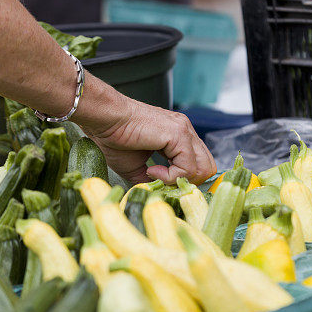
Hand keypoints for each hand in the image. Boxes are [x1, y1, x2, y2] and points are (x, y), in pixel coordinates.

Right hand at [74, 77, 215, 184]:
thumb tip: (162, 192)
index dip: (183, 179)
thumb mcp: (137, 166)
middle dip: (186, 181)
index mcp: (178, 135)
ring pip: (203, 168)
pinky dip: (171, 176)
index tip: (160, 181)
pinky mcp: (179, 134)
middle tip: (163, 182)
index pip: (199, 163)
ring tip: (155, 175)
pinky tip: (152, 170)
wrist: (104, 120)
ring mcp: (184, 130)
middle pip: (207, 167)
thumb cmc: (114, 138)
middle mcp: (185, 130)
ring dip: (179, 179)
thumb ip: (155, 179)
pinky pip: (188, 168)